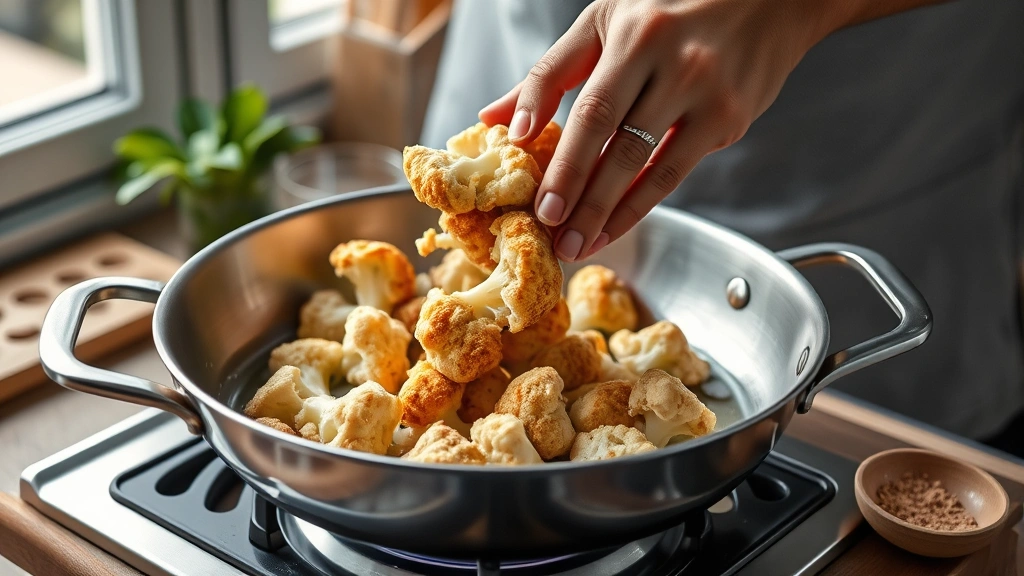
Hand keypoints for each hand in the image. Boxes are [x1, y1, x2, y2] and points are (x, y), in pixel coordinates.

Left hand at [479, 0, 837, 261]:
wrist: (767, 0)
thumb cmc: (670, 9)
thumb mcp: (604, 23)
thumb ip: (550, 74)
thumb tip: (494, 120)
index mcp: (636, 37)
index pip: (592, 111)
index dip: (565, 163)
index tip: (541, 204)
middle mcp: (676, 65)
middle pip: (620, 147)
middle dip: (585, 200)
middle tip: (557, 239)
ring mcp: (708, 95)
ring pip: (651, 168)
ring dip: (612, 214)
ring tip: (582, 244)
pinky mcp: (730, 119)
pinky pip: (678, 172)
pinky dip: (643, 204)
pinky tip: (615, 225)